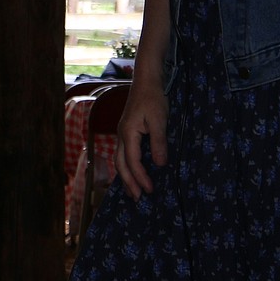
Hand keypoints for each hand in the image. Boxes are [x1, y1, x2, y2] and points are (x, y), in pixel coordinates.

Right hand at [113, 82, 168, 200]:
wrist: (146, 81)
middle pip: (121, 164)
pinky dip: (127, 166)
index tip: (150, 190)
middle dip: (128, 183)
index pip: (133, 162)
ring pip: (119, 160)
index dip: (141, 178)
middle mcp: (121, 135)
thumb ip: (158, 143)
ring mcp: (122, 133)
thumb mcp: (159, 120)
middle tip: (137, 199)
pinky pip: (123, 153)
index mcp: (128, 134)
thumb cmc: (153, 98)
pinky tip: (133, 171)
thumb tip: (159, 165)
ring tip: (132, 191)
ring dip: (125, 177)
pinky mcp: (127, 131)